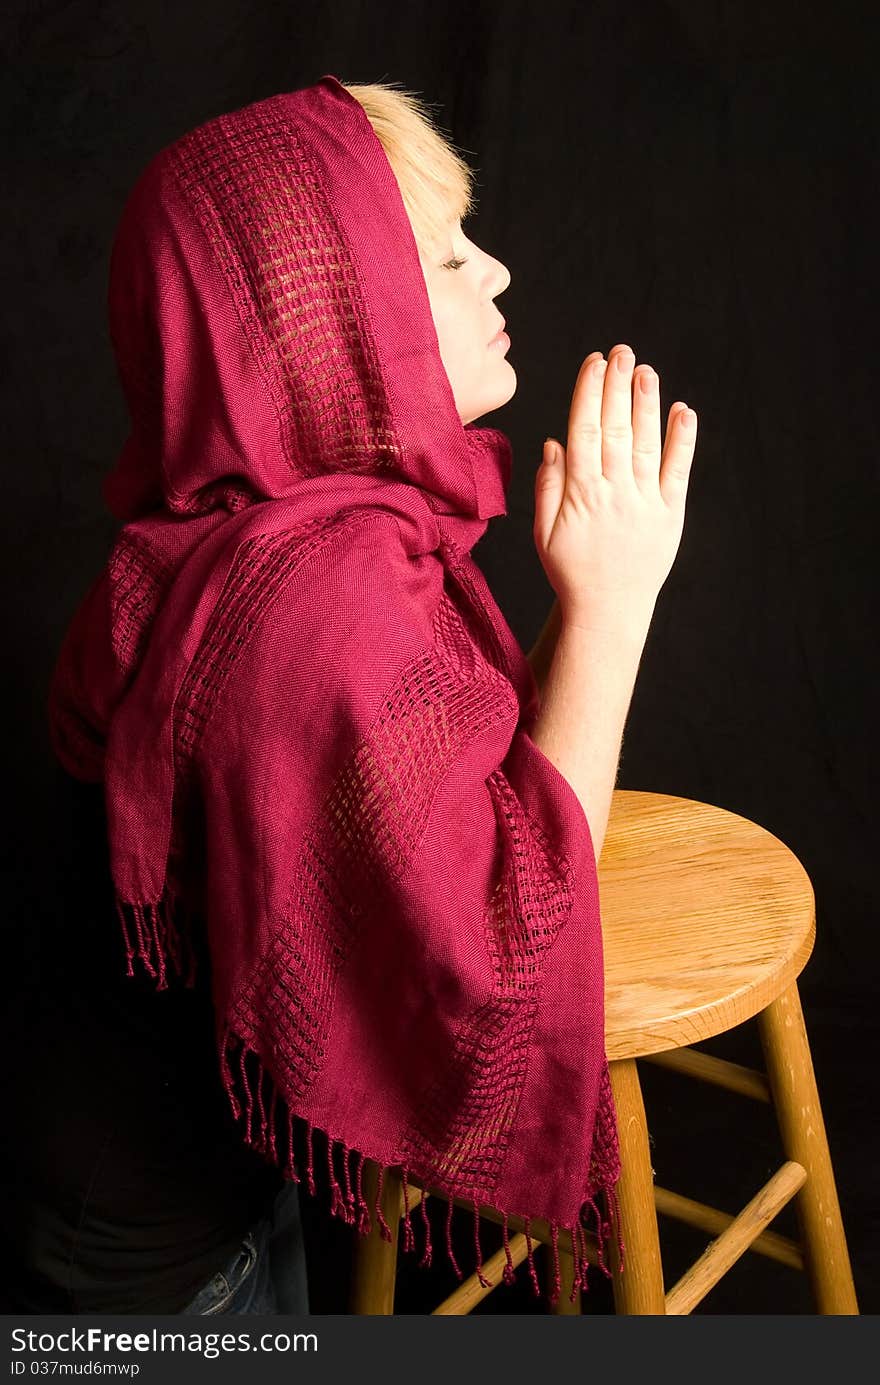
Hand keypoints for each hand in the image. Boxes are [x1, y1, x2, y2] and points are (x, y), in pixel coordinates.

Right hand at [533, 344, 696, 629]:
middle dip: (618, 387)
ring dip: (647, 405)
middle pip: (615, 429)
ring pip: (646, 444)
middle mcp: (614, 493)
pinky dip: (682, 440)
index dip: (589, 393)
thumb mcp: (544, 532)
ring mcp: (645, 502)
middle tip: (622, 352)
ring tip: (646, 371)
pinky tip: (683, 411)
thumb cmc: (571, 571)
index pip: (584, 431)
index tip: (594, 363)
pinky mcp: (670, 515)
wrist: (607, 611)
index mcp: (580, 494)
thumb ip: (548, 486)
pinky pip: (678, 471)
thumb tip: (553, 443)